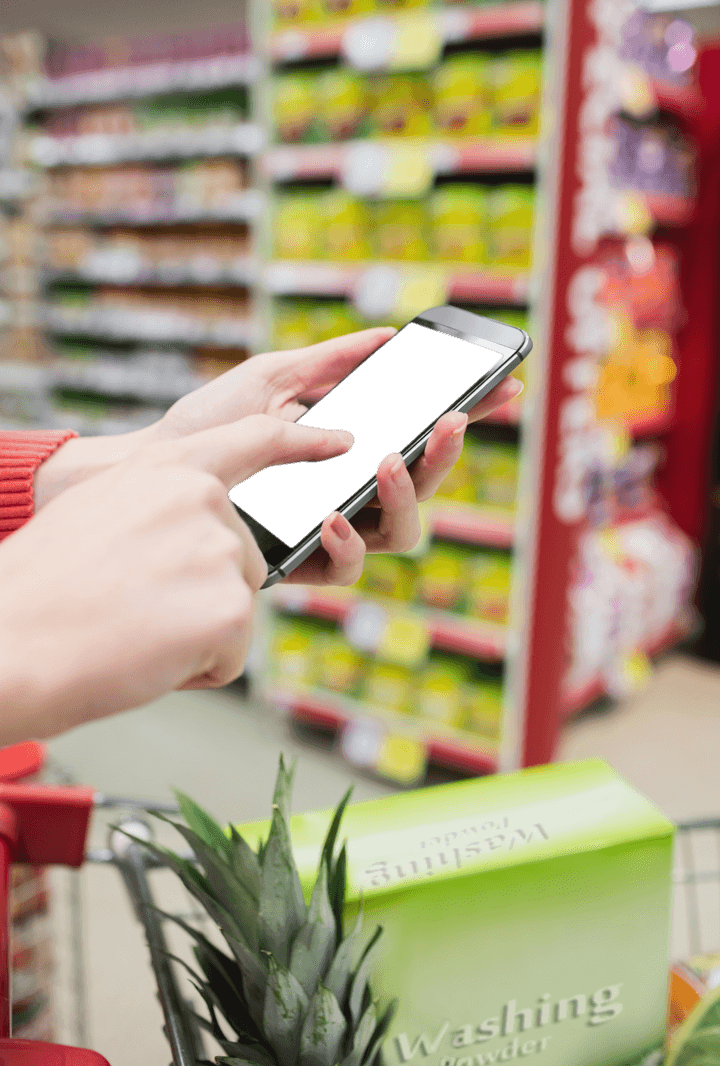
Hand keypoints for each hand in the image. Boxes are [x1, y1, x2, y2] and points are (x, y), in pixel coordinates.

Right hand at [0, 416, 352, 740]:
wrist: (8, 644)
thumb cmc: (37, 591)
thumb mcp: (98, 514)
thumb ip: (159, 507)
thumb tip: (197, 528)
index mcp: (167, 470)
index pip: (253, 441)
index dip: (301, 442)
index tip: (340, 441)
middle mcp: (203, 499)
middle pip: (243, 559)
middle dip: (202, 596)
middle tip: (134, 609)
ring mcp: (222, 550)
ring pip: (236, 609)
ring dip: (194, 634)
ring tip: (133, 631)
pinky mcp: (232, 607)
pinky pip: (232, 654)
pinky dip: (195, 670)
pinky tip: (147, 657)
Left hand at [35, 329, 522, 586]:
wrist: (154, 468)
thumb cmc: (211, 424)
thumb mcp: (270, 378)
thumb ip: (329, 363)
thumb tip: (386, 337)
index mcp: (354, 446)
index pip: (424, 433)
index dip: (469, 415)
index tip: (508, 386)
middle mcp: (354, 491)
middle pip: (426, 483)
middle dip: (448, 452)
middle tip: (451, 419)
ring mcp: (333, 529)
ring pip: (403, 532)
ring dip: (408, 496)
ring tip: (389, 461)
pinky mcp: (304, 564)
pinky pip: (348, 567)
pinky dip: (348, 542)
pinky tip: (332, 516)